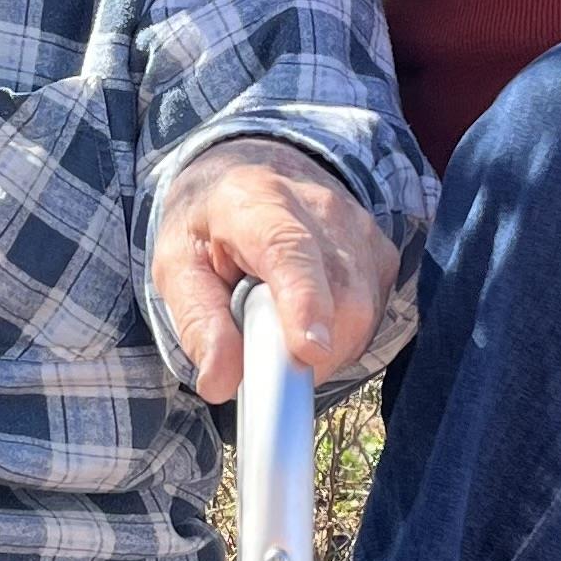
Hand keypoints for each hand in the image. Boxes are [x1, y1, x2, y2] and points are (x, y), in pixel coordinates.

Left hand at [149, 138, 398, 403]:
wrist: (251, 177)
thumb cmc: (209, 228)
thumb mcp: (178, 267)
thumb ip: (197, 322)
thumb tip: (221, 382)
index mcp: (255, 200)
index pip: (289, 250)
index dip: (303, 301)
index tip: (308, 349)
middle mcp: (320, 206)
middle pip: (337, 293)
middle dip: (306, 351)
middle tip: (263, 367)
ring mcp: (360, 227)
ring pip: (361, 312)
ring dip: (323, 348)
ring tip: (279, 330)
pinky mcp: (381, 253)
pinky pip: (372, 316)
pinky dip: (341, 338)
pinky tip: (309, 320)